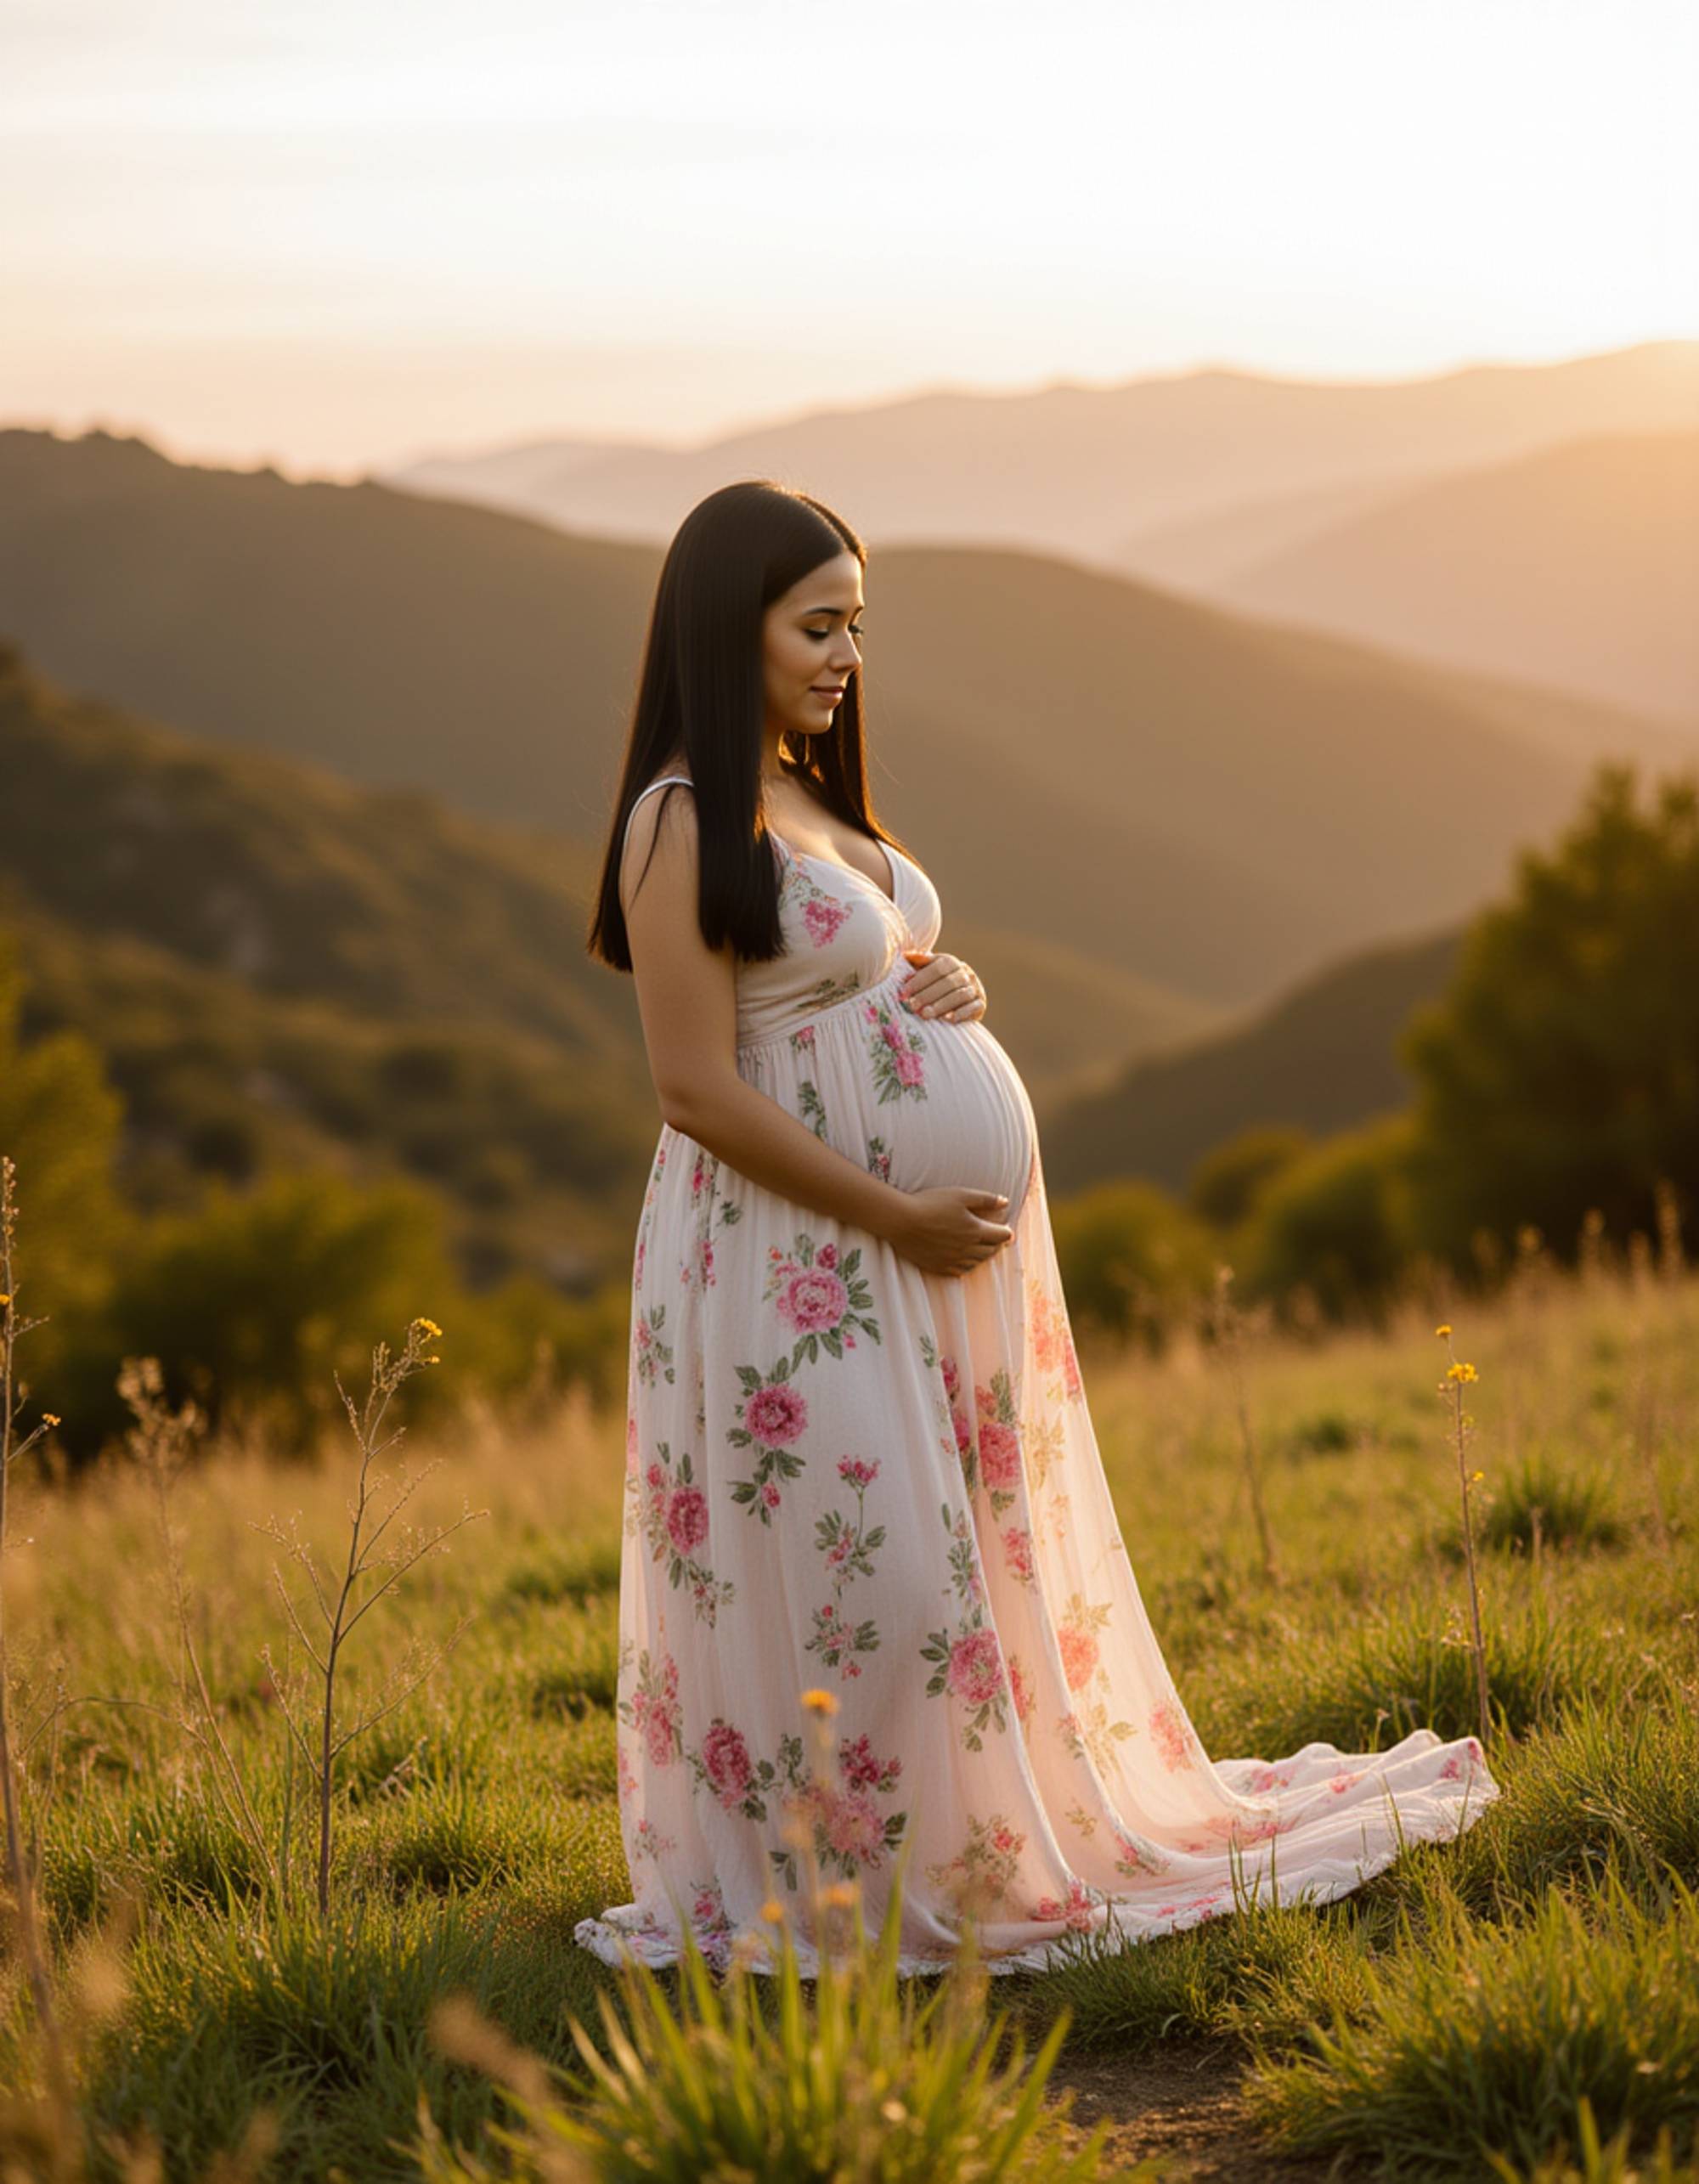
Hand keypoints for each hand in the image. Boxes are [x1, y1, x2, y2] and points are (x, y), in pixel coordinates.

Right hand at [886, 1185, 1013, 1277]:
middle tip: (998, 1240)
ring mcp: (953, 1260)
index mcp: (976, 1231)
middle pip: (991, 1251)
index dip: (1007, 1232)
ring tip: (983, 1249)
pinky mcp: (939, 1266)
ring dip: (983, 1256)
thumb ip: (986, 1199)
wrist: (902, 1221)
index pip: (1002, 1236)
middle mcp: (968, 1249)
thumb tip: (1005, 1202)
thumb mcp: (961, 1194)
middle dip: (997, 1245)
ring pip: (977, 1263)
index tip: (1007, 1229)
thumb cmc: (931, 1203)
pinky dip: (967, 1266)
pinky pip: (960, 1271)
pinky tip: (965, 1261)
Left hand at [897, 948, 985, 1022]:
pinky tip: (947, 1020)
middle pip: (947, 982)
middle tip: (912, 1006)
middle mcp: (965, 973)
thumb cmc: (936, 983)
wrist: (960, 998)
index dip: (919, 980)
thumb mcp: (927, 971)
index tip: (903, 992)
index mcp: (951, 962)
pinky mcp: (981, 1004)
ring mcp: (975, 988)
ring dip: (941, 1006)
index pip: (937, 968)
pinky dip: (961, 1013)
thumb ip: (917, 964)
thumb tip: (906, 956)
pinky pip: (973, 1007)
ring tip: (925, 1015)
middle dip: (927, 995)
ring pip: (960, 995)